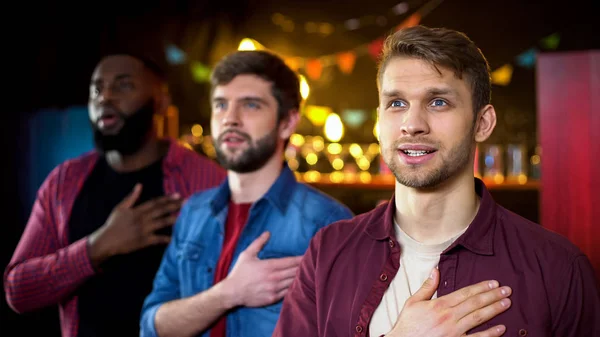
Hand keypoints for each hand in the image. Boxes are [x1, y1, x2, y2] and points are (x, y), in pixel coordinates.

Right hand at [88, 183, 181, 265]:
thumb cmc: (113, 224)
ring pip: (161, 223)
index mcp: (137, 210)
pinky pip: (157, 239)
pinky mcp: (143, 241)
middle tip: (187, 203)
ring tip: (185, 216)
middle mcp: (142, 219)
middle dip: (175, 206)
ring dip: (173, 219)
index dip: (167, 198)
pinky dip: (166, 238)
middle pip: (161, 211)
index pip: (155, 202)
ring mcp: (143, 230)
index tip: (178, 195)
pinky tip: (175, 237)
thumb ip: (132, 197)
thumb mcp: (120, 208)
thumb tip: (140, 185)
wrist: (106, 240)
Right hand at [222, 231, 302, 307]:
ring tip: (309, 273)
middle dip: (304, 266)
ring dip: (301, 277)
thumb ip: (259, 243)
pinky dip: (294, 287)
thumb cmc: (239, 272)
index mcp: (270, 265)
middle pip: (295, 271)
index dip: (302, 258)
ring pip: (294, 282)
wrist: (232, 292)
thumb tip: (268, 233)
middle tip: (312, 262)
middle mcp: (274, 277)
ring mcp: (275, 289)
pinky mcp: (273, 298)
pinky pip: (288, 292)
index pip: (291, 261)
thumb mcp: (247, 254)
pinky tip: (299, 284)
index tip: (309, 255)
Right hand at [387, 268, 510, 336]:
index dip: (481, 287)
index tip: (493, 283)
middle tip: (507, 290)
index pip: (465, 293)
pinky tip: (501, 328)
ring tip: (506, 303)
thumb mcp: (413, 302)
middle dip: (492, 296)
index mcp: (439, 304)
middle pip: (475, 303)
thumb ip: (427, 286)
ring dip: (494, 310)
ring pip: (478, 318)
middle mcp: (449, 317)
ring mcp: (453, 331)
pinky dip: (490, 334)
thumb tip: (435, 270)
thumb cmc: (408, 324)